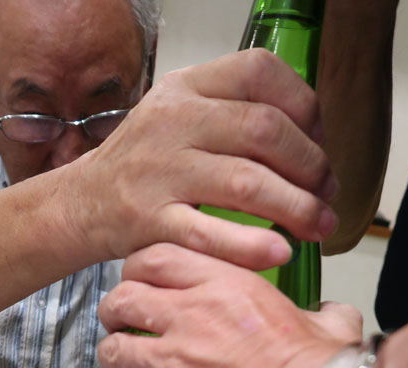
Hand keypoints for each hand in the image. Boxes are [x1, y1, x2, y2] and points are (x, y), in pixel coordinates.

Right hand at [77, 49, 336, 270]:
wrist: (82, 203)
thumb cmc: (142, 164)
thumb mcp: (177, 116)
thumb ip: (231, 113)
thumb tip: (308, 140)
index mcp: (185, 87)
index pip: (259, 73)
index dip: (305, 107)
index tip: (318, 141)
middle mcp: (172, 121)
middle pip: (264, 130)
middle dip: (311, 165)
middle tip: (325, 194)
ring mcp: (159, 171)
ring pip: (245, 182)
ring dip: (296, 207)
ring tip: (317, 226)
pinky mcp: (148, 219)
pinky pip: (208, 232)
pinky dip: (249, 245)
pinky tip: (278, 254)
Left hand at [94, 244, 362, 367]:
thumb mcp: (332, 327)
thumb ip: (324, 313)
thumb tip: (333, 313)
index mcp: (227, 287)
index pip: (159, 258)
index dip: (138, 268)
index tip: (137, 279)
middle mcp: (191, 319)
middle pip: (124, 299)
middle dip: (115, 309)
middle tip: (119, 319)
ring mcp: (176, 365)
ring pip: (115, 348)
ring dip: (111, 352)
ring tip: (116, 358)